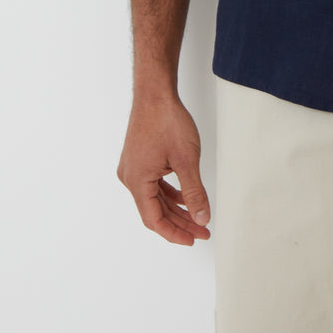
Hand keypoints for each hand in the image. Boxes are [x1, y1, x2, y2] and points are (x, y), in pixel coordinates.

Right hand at [117, 92, 210, 245]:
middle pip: (154, 211)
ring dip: (175, 209)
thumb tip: (202, 218)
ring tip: (197, 217)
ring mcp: (133, 168)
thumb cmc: (167, 121)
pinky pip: (153, 185)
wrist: (155, 93)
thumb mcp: (187, 160)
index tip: (193, 239)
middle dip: (180, 222)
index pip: (154, 220)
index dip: (174, 233)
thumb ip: (194, 192)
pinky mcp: (139, 159)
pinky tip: (184, 199)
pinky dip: (169, 193)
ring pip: (154, 198)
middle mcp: (130, 177)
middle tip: (202, 231)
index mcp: (137, 181)